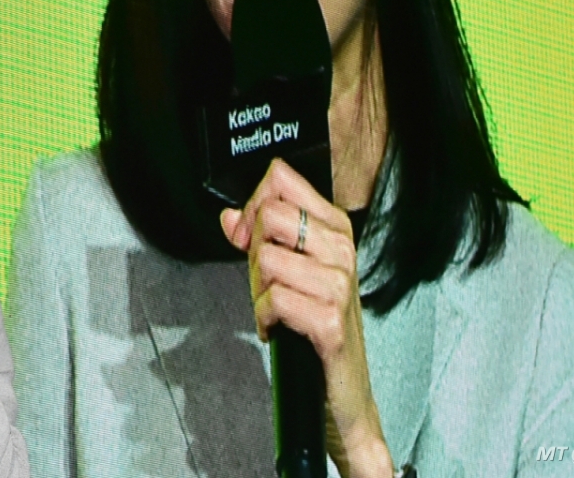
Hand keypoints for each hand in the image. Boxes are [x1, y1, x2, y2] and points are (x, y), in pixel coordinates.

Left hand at [220, 159, 392, 477]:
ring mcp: (339, 284)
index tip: (249, 235)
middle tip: (266, 282)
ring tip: (276, 308)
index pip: (282, 180)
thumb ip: (260, 239)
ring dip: (259, 290)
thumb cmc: (317, 329)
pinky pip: (273, 299)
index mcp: (334, 228)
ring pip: (266, 257)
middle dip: (254, 250)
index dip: (253, 204)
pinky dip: (264, 318)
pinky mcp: (330, 319)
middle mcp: (341, 250)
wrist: (344, 393)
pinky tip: (277, 328)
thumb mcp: (290, 273)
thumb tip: (230, 218)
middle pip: (269, 215)